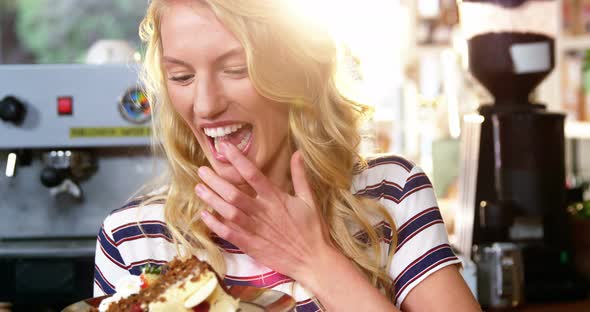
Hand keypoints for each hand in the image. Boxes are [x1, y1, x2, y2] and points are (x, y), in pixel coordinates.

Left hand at [195, 142, 332, 280]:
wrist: (312, 260)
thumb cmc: (312, 229)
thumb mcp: (309, 199)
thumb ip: (300, 176)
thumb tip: (298, 153)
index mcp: (275, 198)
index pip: (253, 174)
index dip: (237, 160)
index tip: (224, 148)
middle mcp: (262, 212)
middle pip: (233, 193)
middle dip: (215, 180)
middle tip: (202, 170)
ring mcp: (255, 229)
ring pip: (228, 212)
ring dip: (211, 199)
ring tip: (198, 188)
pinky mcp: (250, 245)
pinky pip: (228, 233)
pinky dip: (215, 224)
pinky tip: (204, 215)